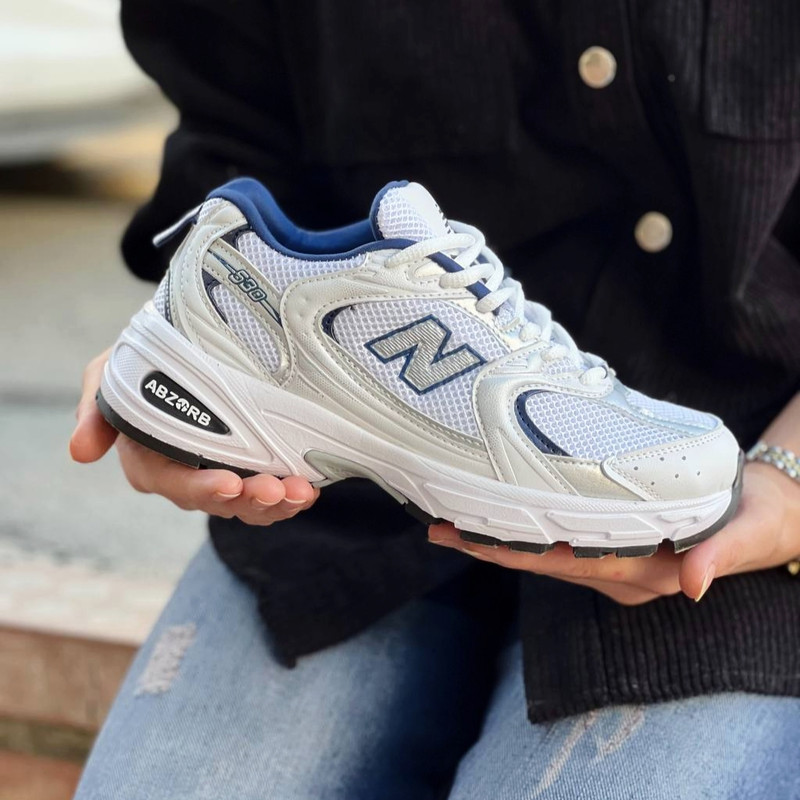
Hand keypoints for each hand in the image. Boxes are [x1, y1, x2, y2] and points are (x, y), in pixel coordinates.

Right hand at [70, 349, 318, 524]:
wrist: (184, 349)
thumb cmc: (141, 364)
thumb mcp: (109, 374)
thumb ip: (95, 409)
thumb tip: (79, 452)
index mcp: (150, 461)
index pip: (172, 483)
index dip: (201, 487)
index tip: (229, 481)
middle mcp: (186, 475)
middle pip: (217, 499)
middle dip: (248, 499)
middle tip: (275, 490)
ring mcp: (221, 474)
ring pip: (247, 503)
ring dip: (275, 503)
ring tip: (299, 493)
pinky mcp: (251, 467)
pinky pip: (269, 492)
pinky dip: (290, 495)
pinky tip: (309, 489)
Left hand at [428, 462, 799, 603]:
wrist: (767, 515)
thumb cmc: (759, 516)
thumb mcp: (749, 532)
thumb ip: (721, 555)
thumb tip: (693, 586)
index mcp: (648, 570)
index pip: (568, 562)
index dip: (517, 552)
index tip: (470, 540)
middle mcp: (623, 573)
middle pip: (544, 561)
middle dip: (490, 547)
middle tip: (436, 526)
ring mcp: (616, 563)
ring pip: (546, 554)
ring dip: (499, 540)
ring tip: (450, 521)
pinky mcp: (615, 547)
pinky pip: (561, 544)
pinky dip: (525, 531)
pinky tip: (498, 517)